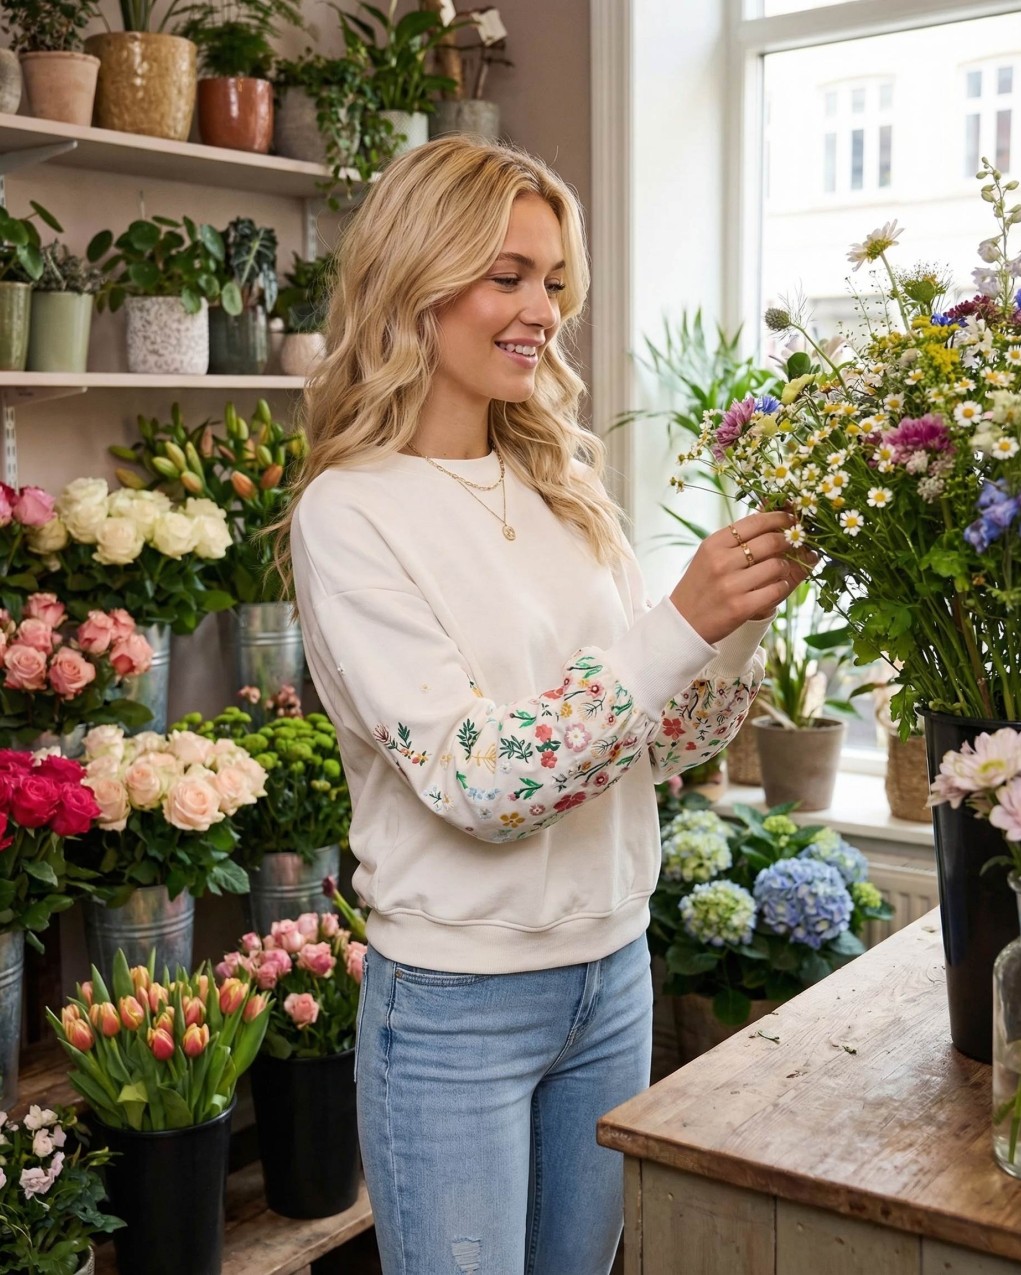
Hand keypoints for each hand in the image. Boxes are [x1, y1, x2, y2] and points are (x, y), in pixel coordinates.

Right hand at [669, 511, 815, 645]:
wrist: (683, 623)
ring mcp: (731, 585)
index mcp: (714, 544)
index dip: (778, 518)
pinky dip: (782, 586)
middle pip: (770, 541)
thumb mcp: (710, 555)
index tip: (791, 519)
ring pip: (777, 566)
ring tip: (779, 570)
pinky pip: (777, 590)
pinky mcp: (741, 607)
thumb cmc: (701, 585)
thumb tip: (769, 515)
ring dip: (785, 567)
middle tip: (793, 543)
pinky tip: (776, 587)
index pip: (754, 522)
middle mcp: (721, 562)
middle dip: (788, 541)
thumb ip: (736, 538)